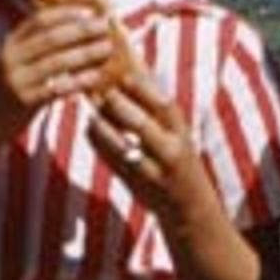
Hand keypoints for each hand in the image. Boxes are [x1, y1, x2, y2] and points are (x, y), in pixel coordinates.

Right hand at [0, 3, 130, 118]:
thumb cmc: (6, 92)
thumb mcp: (13, 63)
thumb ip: (33, 46)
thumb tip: (69, 28)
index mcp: (10, 44)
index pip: (40, 20)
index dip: (67, 13)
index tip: (91, 10)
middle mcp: (11, 58)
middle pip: (52, 37)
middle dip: (82, 29)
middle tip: (105, 25)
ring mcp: (16, 80)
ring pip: (57, 61)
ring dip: (86, 53)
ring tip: (108, 48)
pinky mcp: (24, 102)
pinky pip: (58, 87)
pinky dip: (79, 80)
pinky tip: (96, 76)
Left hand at [84, 60, 211, 218]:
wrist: (188, 206)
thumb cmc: (178, 159)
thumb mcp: (177, 135)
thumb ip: (157, 110)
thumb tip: (130, 73)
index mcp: (182, 134)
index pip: (165, 106)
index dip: (143, 89)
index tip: (125, 75)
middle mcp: (170, 152)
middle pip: (142, 124)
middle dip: (120, 106)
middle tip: (101, 90)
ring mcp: (153, 171)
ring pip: (124, 145)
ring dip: (104, 126)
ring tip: (92, 110)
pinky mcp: (136, 185)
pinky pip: (112, 161)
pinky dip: (99, 143)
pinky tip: (90, 128)